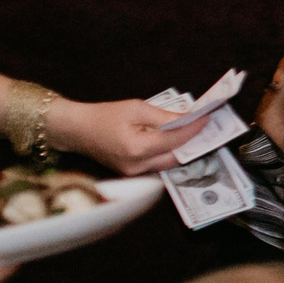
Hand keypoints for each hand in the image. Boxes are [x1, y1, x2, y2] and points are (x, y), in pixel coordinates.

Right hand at [48, 98, 207, 174]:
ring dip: (182, 149)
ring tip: (194, 133)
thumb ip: (164, 116)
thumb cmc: (103, 115)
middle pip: (176, 157)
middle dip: (193, 142)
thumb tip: (189, 118)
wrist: (76, 130)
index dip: (194, 129)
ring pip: (169, 163)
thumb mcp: (136, 108)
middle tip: (206, 128)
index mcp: (137, 148)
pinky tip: (176, 142)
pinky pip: (158, 165)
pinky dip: (168, 153)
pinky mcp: (132, 174)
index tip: (207, 118)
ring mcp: (134, 174)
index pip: (176, 140)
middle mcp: (137, 166)